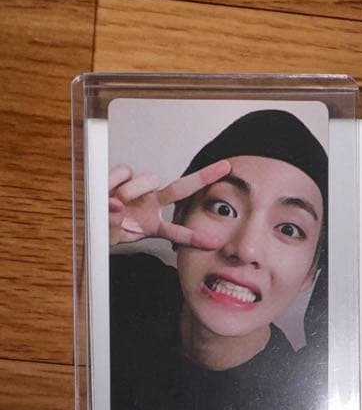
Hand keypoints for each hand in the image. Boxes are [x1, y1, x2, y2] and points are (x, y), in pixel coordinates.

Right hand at [108, 159, 230, 247]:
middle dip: (204, 177)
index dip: (194, 236)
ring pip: (150, 179)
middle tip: (226, 168)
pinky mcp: (121, 179)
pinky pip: (125, 171)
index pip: (178, 229)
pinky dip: (116, 180)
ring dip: (134, 191)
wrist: (88, 222)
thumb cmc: (106, 229)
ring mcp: (138, 191)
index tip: (215, 241)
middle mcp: (150, 204)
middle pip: (180, 188)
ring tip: (117, 205)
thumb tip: (121, 205)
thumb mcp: (123, 236)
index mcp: (154, 223)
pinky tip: (108, 191)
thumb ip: (127, 226)